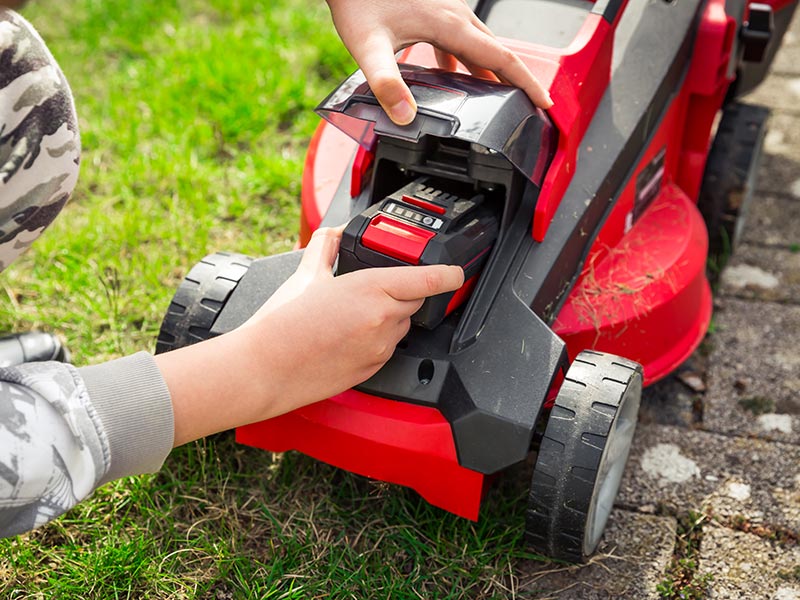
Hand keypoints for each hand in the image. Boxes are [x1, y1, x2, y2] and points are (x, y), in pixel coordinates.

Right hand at [159, 227, 463, 445]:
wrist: (264, 368)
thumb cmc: (281, 325)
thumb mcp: (306, 274)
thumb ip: (325, 248)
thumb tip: (332, 234)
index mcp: (371, 289)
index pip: (426, 279)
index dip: (447, 274)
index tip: (455, 272)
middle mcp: (382, 319)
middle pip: (414, 301)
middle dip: (402, 292)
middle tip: (375, 290)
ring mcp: (379, 348)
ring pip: (401, 326)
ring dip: (389, 317)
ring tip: (352, 316)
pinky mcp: (372, 369)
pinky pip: (387, 348)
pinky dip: (377, 339)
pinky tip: (348, 336)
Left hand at [325, 0, 552, 125]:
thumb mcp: (368, 46)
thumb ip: (386, 83)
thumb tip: (404, 115)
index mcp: (450, 26)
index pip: (502, 59)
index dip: (527, 83)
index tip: (544, 103)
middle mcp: (455, 15)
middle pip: (497, 52)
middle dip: (516, 81)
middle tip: (527, 107)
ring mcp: (446, 10)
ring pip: (479, 45)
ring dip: (490, 71)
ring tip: (493, 98)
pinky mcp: (433, 9)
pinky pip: (460, 38)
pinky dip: (465, 60)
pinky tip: (450, 75)